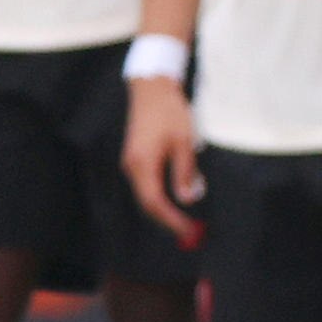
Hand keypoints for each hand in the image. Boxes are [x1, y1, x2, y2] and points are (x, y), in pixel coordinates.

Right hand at [120, 74, 202, 245]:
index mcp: (143, 163)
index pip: (155, 202)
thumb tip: (188, 199)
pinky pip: (146, 185)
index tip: (190, 230)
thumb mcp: (184, 142)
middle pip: (148, 203)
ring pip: (146, 195)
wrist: (151, 89)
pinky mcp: (134, 158)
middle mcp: (132, 166)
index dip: (172, 220)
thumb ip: (185, 172)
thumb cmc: (170, 112)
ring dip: (164, 210)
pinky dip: (159, 196)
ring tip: (185, 221)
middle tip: (191, 232)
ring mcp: (131, 162)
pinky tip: (174, 200)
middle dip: (168, 220)